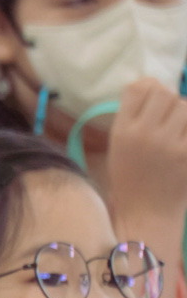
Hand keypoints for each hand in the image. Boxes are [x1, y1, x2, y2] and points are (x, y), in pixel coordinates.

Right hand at [102, 79, 186, 229]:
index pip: (139, 88)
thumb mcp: (118, 146)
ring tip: (178, 131)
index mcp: (123, 131)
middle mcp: (145, 134)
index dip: (148, 88)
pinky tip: (183, 141)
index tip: (150, 100)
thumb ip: (131, 116)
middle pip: (166, 93)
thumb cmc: (129, 180)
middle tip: (167, 118)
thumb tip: (152, 84)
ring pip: (185, 107)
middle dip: (169, 102)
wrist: (147, 213)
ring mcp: (171, 144)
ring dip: (184, 115)